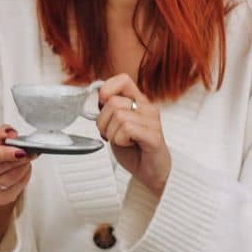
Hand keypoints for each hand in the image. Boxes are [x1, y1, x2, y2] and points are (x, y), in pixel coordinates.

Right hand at [0, 126, 35, 248]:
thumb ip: (3, 133)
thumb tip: (9, 133)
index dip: (4, 153)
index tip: (20, 150)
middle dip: (17, 159)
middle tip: (29, 152)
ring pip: (8, 180)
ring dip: (21, 168)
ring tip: (26, 160)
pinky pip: (15, 190)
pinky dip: (23, 178)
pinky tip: (23, 170)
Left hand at [95, 74, 169, 193]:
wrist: (150, 171)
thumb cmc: (132, 148)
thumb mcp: (114, 125)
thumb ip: (107, 110)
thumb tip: (96, 95)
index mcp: (137, 102)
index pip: (122, 80)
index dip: (107, 88)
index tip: (102, 104)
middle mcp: (147, 108)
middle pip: (113, 102)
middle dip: (103, 122)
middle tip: (112, 134)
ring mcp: (152, 121)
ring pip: (118, 116)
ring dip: (112, 133)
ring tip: (123, 141)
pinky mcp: (154, 135)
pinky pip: (127, 129)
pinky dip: (120, 140)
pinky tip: (129, 144)